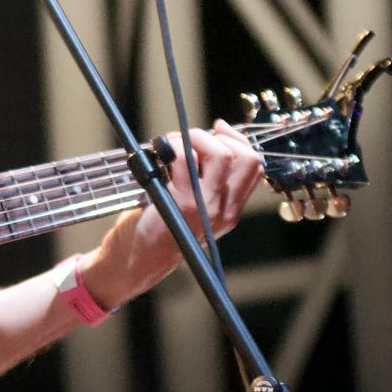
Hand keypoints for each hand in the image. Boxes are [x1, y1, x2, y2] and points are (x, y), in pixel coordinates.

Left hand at [84, 121, 262, 308]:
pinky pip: (184, 158)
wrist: (136, 262)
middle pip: (246, 157)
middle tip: (191, 138)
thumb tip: (209, 138)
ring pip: (221, 154)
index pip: (254, 166)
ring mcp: (205, 207)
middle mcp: (223, 210)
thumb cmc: (159, 229)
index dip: (237, 140)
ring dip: (194, 137)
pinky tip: (158, 155)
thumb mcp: (192, 209)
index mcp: (230, 210)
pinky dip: (170, 147)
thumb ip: (204, 181)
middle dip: (218, 136)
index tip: (218, 129)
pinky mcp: (180, 203)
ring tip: (172, 146)